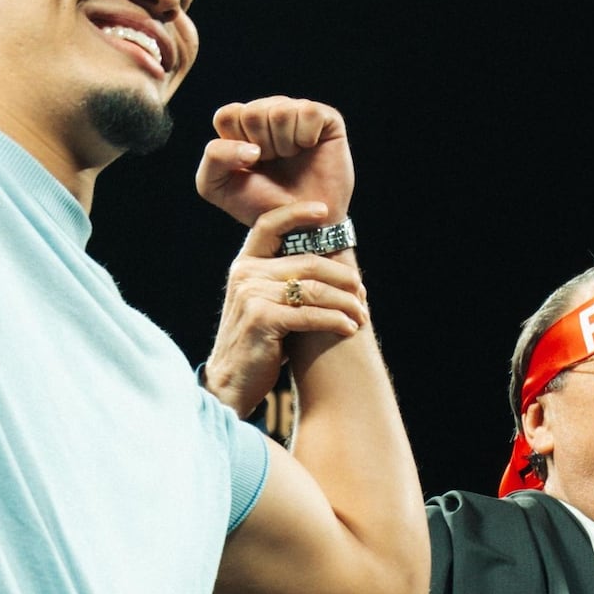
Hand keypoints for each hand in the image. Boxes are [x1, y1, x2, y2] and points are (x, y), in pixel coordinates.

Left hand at [197, 97, 355, 232]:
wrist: (301, 225)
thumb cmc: (261, 204)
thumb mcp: (217, 186)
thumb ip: (214, 157)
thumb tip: (253, 148)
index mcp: (243, 125)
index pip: (228, 115)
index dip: (236, 145)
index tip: (250, 165)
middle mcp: (270, 112)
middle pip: (253, 113)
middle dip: (262, 147)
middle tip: (274, 163)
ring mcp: (297, 113)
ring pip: (281, 111)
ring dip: (285, 145)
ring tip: (292, 158)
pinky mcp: (326, 118)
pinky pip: (309, 112)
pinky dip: (307, 137)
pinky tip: (310, 148)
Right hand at [201, 201, 370, 415]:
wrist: (231, 383)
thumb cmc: (258, 344)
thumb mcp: (266, 304)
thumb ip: (285, 282)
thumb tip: (334, 270)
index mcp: (245, 265)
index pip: (268, 226)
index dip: (296, 213)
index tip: (325, 210)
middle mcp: (245, 274)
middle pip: (308, 262)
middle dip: (343, 278)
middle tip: (363, 293)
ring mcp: (252, 295)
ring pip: (315, 290)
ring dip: (346, 303)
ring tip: (363, 316)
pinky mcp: (262, 319)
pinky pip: (311, 315)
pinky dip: (336, 321)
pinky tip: (350, 329)